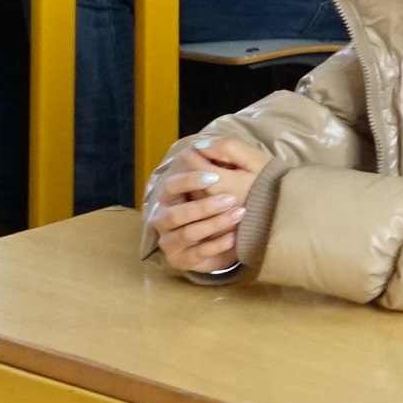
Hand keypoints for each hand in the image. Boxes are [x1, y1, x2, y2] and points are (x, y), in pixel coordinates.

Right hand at [147, 131, 264, 271]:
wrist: (230, 234)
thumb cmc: (224, 201)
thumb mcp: (226, 177)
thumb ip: (216, 157)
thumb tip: (203, 143)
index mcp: (170, 196)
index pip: (171, 186)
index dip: (189, 181)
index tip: (214, 176)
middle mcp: (164, 219)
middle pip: (176, 214)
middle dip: (203, 206)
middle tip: (230, 199)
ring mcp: (171, 242)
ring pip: (187, 234)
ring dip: (213, 224)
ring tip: (238, 215)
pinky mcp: (182, 260)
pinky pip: (198, 253)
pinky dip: (218, 245)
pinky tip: (235, 236)